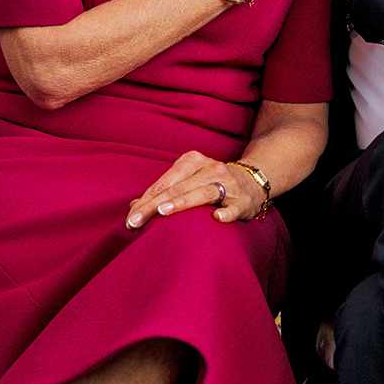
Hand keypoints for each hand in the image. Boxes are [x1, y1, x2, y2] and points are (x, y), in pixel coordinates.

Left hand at [125, 151, 266, 227]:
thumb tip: (133, 206)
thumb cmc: (212, 183)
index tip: (129, 218)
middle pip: (178, 187)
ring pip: (203, 192)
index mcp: (193, 161)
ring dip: (183, 202)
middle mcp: (210, 169)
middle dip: (154, 205)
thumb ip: (163, 192)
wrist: (254, 180)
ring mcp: (227, 184)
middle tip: (135, 222)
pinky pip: (234, 207)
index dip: (145, 200)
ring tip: (164, 211)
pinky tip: (217, 218)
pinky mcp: (243, 201)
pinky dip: (226, 212)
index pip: (164, 182)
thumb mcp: (188, 180)